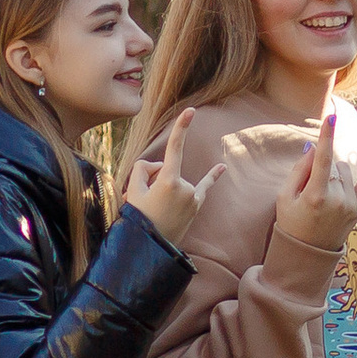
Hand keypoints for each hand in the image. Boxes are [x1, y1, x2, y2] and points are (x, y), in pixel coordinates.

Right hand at [122, 106, 221, 246]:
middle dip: (150, 178)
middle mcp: (185, 186)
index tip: (191, 111)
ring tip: (153, 207)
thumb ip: (144, 169)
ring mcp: (193, 196)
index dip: (181, 128)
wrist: (152, 246)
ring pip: (173, 179)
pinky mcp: (196, 204)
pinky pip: (204, 187)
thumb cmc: (139, 217)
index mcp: (168, 180)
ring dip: (161, 187)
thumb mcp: (134, 190)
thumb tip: (159, 165)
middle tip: (142, 199)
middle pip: (163, 168)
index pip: (175, 148)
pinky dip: (212, 176)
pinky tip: (222, 167)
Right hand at [274, 113, 356, 249]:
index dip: (327, 137)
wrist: (309, 251)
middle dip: (321, 169)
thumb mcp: (284, 196)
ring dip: (334, 174)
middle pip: (332, 165)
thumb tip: (313, 147)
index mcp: (316, 197)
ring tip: (322, 196)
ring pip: (344, 171)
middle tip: (309, 191)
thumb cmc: (291, 221)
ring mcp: (351, 205)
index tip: (332, 117)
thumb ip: (299, 171)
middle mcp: (338, 200)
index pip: (323, 160)